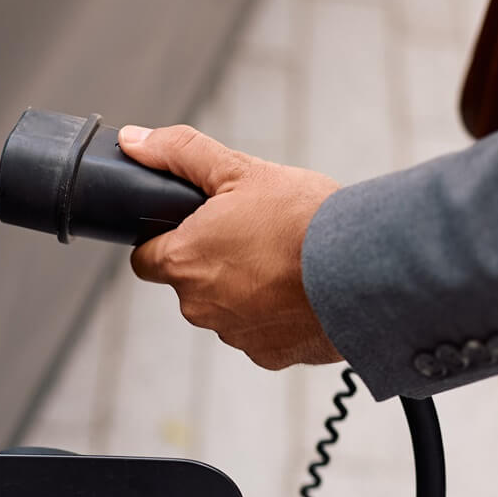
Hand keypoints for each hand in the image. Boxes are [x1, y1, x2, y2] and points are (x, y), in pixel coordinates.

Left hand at [119, 124, 343, 369]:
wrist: (363, 270)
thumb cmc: (303, 219)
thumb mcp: (240, 170)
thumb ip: (180, 153)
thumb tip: (134, 141)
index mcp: (183, 261)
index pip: (146, 258)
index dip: (166, 240)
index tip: (194, 228)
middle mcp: (198, 306)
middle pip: (189, 283)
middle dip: (212, 261)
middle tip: (253, 235)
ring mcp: (232, 334)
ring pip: (224, 308)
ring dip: (243, 288)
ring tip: (282, 260)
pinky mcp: (266, 354)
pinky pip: (259, 331)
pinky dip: (273, 314)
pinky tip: (299, 290)